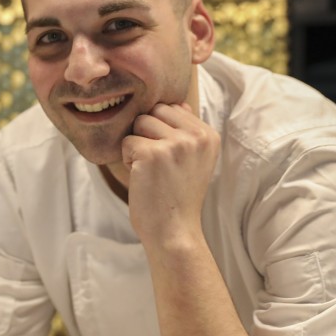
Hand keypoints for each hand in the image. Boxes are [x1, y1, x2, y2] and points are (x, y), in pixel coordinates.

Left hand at [121, 102, 219, 245]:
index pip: (172, 108)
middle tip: (156, 165)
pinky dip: (127, 160)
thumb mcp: (194, 160)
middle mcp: (196, 136)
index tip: (169, 160)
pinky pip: (127, 142)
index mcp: (209, 135)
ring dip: (136, 146)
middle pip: (154, 111)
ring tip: (150, 171)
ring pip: (139, 123)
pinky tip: (142, 179)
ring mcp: (175, 144)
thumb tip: (176, 103)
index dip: (161, 131)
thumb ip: (187, 131)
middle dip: (147, 134)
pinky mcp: (152, 154)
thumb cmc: (177, 197)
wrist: (174, 232)